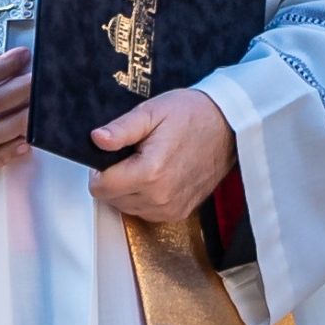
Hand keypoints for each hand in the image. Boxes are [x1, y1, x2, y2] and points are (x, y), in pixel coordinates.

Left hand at [87, 89, 236, 222]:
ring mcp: (170, 208)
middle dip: (114, 178)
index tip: (112, 154)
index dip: (99, 169)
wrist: (228, 126)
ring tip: (147, 163)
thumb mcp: (152, 112)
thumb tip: (96, 140)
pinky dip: (143, 197)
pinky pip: (145, 212)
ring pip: (126, 207)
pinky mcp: (179, 212)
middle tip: (133, 154)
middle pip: (111, 199)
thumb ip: (121, 129)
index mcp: (150, 172)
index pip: (100, 187)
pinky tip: (156, 176)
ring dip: (128, 189)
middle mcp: (160, 196)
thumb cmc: (192, 115)